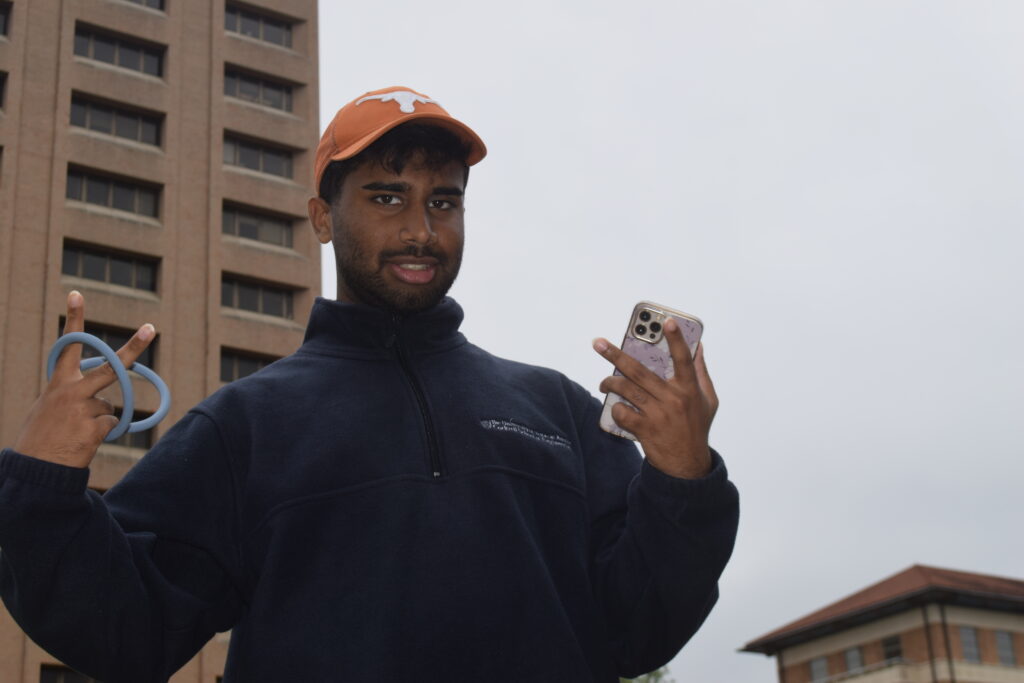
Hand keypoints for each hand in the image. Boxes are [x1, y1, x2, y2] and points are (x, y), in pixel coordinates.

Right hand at [13, 291, 154, 468]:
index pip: (68, 346)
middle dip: (134, 347)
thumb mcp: (48, 409)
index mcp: (58, 383)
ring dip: (99, 418)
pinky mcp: (95, 428)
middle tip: (151, 328)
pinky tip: (83, 442)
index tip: (77, 294)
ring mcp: (84, 409)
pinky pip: (111, 424)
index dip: (74, 320)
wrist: (33, 471)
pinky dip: (102, 433)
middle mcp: (72, 391)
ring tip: (76, 432)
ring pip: (110, 405)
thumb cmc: (40, 438)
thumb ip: (71, 396)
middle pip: (111, 366)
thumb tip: (104, 401)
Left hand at [594, 318, 717, 478]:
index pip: (684, 359)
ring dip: (610, 382)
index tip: (666, 321)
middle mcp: (674, 399)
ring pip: (626, 389)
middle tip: (598, 343)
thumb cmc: (696, 427)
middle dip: (615, 354)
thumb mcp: (707, 400)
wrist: (687, 465)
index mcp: (689, 389)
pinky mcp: (645, 429)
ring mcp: (658, 414)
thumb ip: (701, 373)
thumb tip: (698, 347)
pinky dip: (616, 408)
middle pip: (639, 371)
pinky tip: (618, 408)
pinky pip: (622, 412)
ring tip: (604, 382)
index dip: (677, 339)